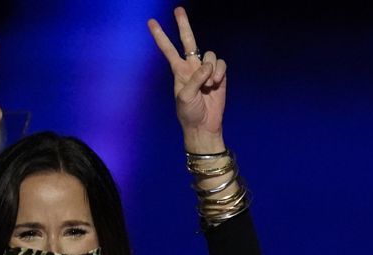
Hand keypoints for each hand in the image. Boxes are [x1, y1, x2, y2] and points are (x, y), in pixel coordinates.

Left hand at [147, 7, 227, 150]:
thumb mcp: (185, 96)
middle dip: (183, 25)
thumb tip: (207, 66)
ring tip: (209, 84)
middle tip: (178, 10)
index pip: (167, 49)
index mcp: (178, 71)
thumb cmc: (189, 113)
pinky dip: (220, 72)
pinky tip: (216, 83)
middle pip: (188, 41)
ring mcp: (206, 71)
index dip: (160, 36)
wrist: (204, 126)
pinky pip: (222, 65)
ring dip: (212, 68)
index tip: (151, 22)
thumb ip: (194, 78)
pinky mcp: (220, 77)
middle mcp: (192, 67)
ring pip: (211, 55)